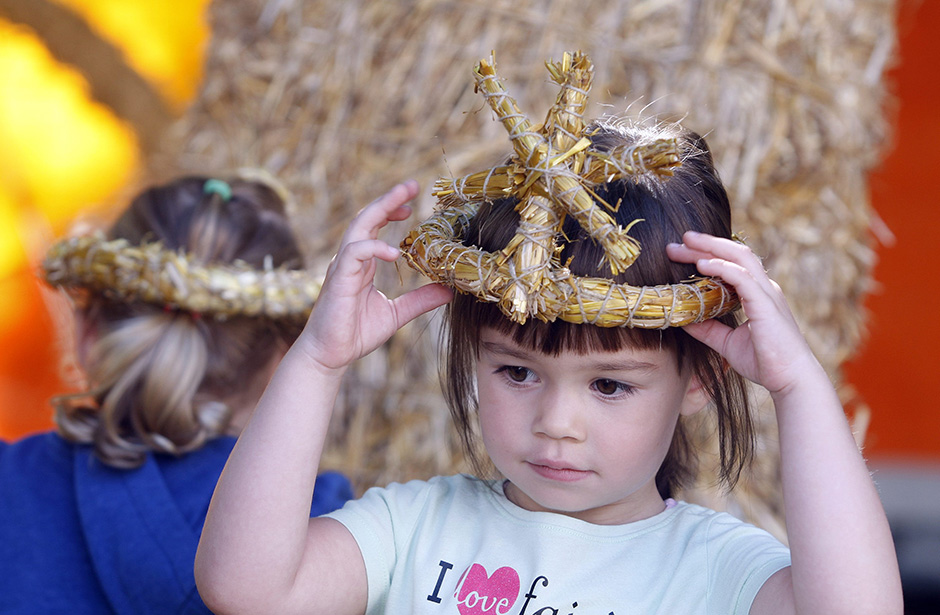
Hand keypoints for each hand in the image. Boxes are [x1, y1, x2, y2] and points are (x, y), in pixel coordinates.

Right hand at [297, 181, 452, 371]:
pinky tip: (395, 252)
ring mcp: (342, 267)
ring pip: (359, 227)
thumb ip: (420, 300)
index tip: (412, 202)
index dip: (391, 210)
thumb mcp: (397, 314)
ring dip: (381, 210)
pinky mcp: (338, 279)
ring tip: (404, 203)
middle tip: (412, 184)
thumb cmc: (355, 334)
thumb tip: (448, 291)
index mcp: (362, 264)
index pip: (375, 227)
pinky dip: (374, 248)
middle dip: (388, 200)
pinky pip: (354, 253)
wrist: (330, 356)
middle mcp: (350, 260)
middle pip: (367, 218)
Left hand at [666, 231, 818, 395]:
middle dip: (706, 244)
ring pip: (739, 258)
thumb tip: (684, 319)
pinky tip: (702, 264)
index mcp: (757, 294)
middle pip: (734, 253)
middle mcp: (763, 288)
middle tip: (679, 241)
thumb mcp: (727, 342)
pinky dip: (722, 267)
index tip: (682, 251)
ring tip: (686, 243)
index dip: (708, 253)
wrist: (791, 380)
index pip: (732, 263)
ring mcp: (766, 293)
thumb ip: (708, 329)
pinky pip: (742, 278)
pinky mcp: (766, 304)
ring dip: (711, 248)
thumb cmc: (765, 361)